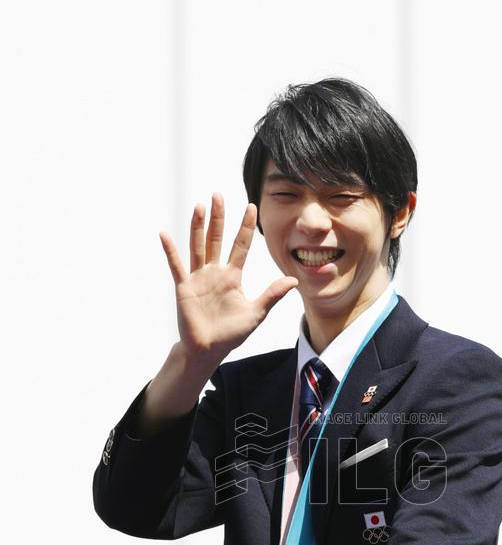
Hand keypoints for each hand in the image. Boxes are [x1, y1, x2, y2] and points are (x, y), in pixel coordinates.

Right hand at [159, 194, 298, 361]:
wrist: (208, 350)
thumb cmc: (231, 334)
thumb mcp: (255, 314)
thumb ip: (272, 295)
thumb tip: (294, 281)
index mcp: (232, 276)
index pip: (240, 246)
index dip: (245, 227)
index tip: (251, 206)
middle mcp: (214, 272)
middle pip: (217, 239)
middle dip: (219, 217)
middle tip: (218, 194)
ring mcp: (198, 278)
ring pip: (198, 246)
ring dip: (197, 226)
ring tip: (199, 205)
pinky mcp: (184, 288)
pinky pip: (177, 266)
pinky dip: (171, 251)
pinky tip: (165, 235)